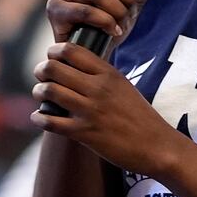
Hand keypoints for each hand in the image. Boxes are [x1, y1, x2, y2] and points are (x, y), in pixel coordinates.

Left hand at [30, 42, 176, 174]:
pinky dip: (40, 118)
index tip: (52, 58)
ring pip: (49, 91)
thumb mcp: (124, 86)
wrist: (157, 146)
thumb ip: (102, 75)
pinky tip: (39, 117)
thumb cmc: (140, 117)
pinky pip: (51, 122)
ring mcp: (91, 111)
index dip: (54, 52)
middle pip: (54, 67)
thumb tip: (78, 66)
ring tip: (40, 95)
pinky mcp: (85, 133)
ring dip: (39, 92)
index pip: (71, 50)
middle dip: (41, 70)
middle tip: (41, 75)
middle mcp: (98, 88)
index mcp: (108, 74)